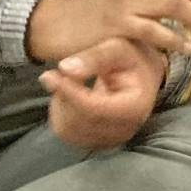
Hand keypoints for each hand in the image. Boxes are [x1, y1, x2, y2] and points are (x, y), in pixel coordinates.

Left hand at [41, 36, 163, 151]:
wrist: (141, 75)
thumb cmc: (130, 59)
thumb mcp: (116, 48)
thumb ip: (94, 57)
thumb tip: (65, 68)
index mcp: (136, 106)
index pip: (94, 108)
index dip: (68, 93)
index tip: (49, 75)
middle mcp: (126, 129)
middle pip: (79, 120)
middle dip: (63, 96)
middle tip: (58, 73)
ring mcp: (111, 139)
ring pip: (68, 130)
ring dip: (60, 104)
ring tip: (69, 83)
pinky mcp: (97, 142)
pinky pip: (66, 134)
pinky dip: (60, 114)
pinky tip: (69, 97)